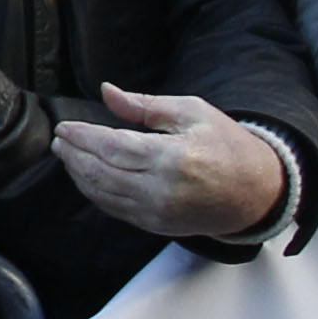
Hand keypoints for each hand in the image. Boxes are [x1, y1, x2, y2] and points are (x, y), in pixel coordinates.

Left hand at [51, 85, 289, 239]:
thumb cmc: (228, 146)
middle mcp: (163, 189)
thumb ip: (145, 105)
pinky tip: (87, 178)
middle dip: (74, 155)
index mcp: (173, 157)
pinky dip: (96, 194)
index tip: (64, 127)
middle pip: (102, 172)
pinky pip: (116, 210)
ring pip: (104, 195)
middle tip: (59, 140)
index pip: (112, 147)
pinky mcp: (158, 226)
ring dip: (80, 175)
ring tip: (67, 156)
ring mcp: (159, 212)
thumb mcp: (191, 112)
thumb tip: (107, 92)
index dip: (83, 137)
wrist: (258, 192)